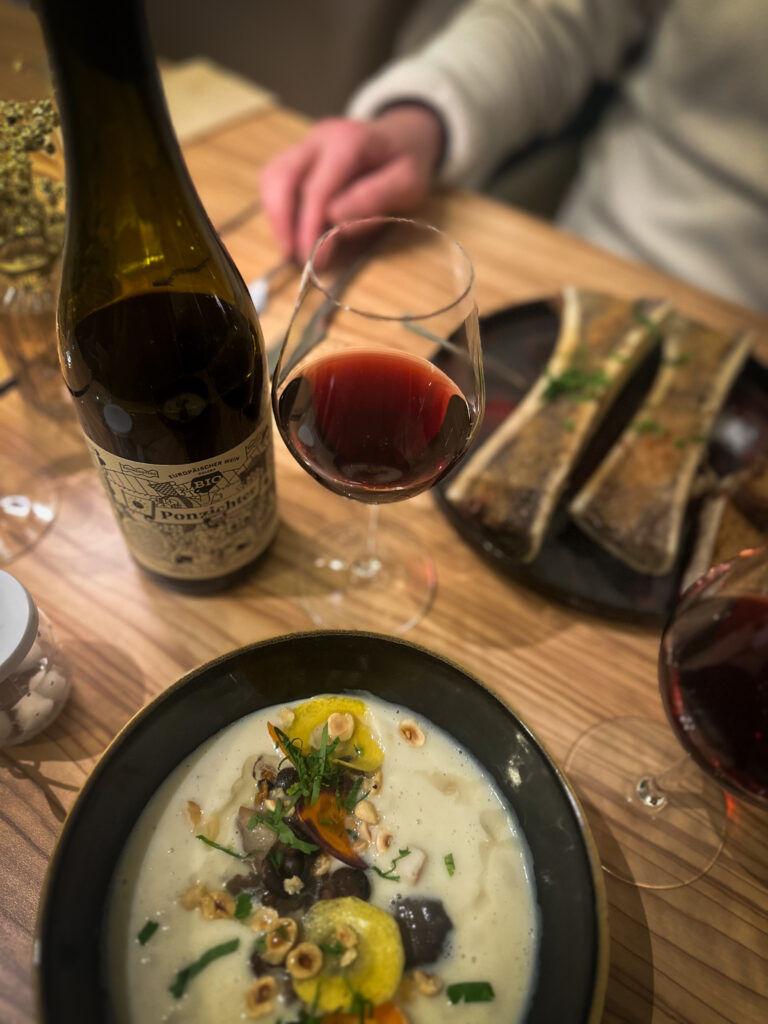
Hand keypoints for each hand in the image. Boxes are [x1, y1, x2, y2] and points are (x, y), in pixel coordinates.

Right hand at [260, 104, 444, 261]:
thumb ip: (375, 197)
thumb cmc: (407, 164)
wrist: (402, 137)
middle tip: (293, 256)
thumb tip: (335, 218)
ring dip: (275, 215)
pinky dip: (277, 207)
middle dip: (283, 221)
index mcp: (348, 141)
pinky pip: (274, 179)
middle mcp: (320, 137)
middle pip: (282, 176)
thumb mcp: (409, 183)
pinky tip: (291, 230)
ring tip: (289, 247)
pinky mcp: (298, 155)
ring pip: (272, 176)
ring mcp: (305, 144)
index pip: (316, 187)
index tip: (313, 259)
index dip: (309, 226)